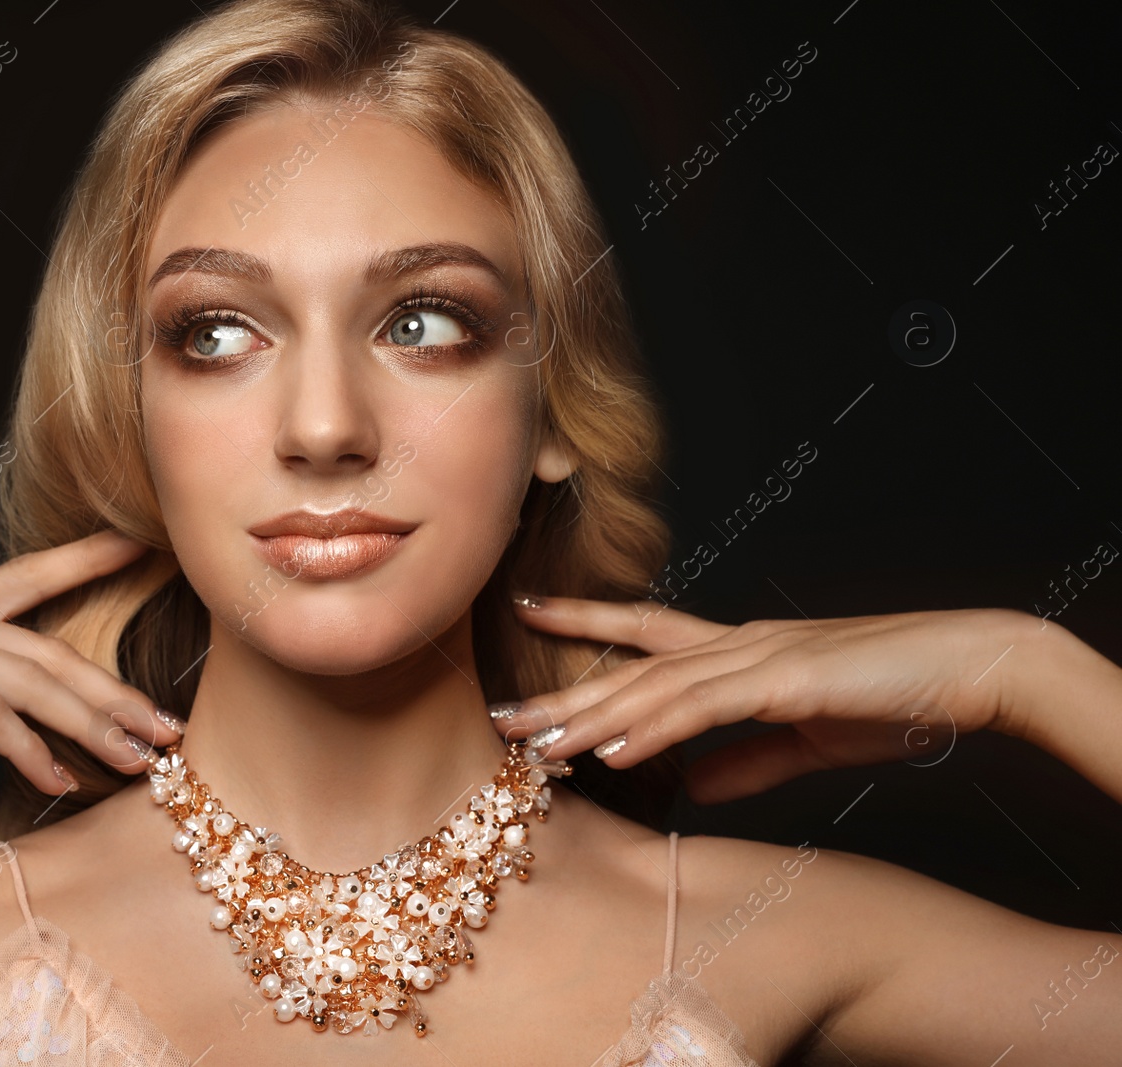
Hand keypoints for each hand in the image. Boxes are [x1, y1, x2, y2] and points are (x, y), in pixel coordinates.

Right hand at [0, 529, 174, 794]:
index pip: (36, 576)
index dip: (91, 558)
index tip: (143, 546)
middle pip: (57, 655)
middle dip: (120, 694)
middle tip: (175, 728)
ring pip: (36, 684)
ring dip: (93, 727)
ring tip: (142, 760)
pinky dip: (26, 749)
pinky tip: (57, 779)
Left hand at [495, 598, 1031, 802]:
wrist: (968, 668)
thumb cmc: (893, 696)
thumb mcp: (804, 737)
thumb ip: (744, 760)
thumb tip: (689, 789)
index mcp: (739, 650)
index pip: (645, 630)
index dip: (586, 620)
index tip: (530, 612)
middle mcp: (735, 644)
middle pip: (630, 665)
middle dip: (563, 690)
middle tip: (500, 715)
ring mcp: (756, 656)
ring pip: (654, 686)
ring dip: (593, 717)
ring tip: (537, 744)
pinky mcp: (783, 680)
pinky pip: (704, 707)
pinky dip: (655, 728)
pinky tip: (613, 751)